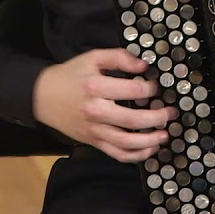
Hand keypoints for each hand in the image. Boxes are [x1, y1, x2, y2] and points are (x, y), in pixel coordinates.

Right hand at [32, 48, 176, 161]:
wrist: (43, 97)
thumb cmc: (70, 75)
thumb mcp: (93, 58)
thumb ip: (119, 57)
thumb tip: (143, 66)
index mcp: (96, 88)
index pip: (133, 90)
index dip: (151, 88)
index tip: (156, 87)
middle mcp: (96, 112)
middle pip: (133, 120)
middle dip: (158, 117)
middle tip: (171, 113)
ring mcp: (94, 130)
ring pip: (126, 142)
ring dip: (150, 141)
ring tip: (165, 134)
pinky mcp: (93, 142)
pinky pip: (116, 153)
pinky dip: (135, 156)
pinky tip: (149, 150)